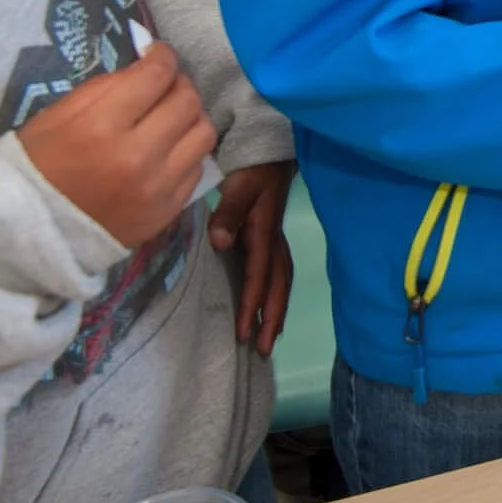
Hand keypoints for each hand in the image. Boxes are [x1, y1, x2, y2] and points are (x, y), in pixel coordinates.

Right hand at [16, 44, 216, 248]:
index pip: (156, 76)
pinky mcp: (168, 211)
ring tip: (171, 116)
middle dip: (178, 83)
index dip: (162, 56)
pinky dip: (186, 152)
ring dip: (191, 117)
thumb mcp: (58, 114)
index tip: (157, 53)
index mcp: (102, 127)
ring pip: (203, 133)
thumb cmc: (39, 165)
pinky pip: (196, 168)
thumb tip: (146, 64)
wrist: (33, 231)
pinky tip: (167, 150)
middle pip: (187, 101)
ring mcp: (157, 187)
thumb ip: (106, 86)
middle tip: (164, 84)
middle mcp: (137, 156)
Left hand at [209, 161, 294, 354]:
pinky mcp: (271, 237)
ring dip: (277, 310)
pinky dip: (277, 294)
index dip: (251, 306)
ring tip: (270, 338)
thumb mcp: (238, 186)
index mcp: (264, 234)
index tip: (243, 333)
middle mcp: (273, 242)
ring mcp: (275, 240)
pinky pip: (279, 273)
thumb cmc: (252, 169)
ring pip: (281, 282)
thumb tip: (220, 242)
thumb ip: (229, 213)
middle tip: (263, 350)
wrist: (269, 152)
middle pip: (278, 286)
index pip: (258, 277)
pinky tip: (270, 306)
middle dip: (272, 318)